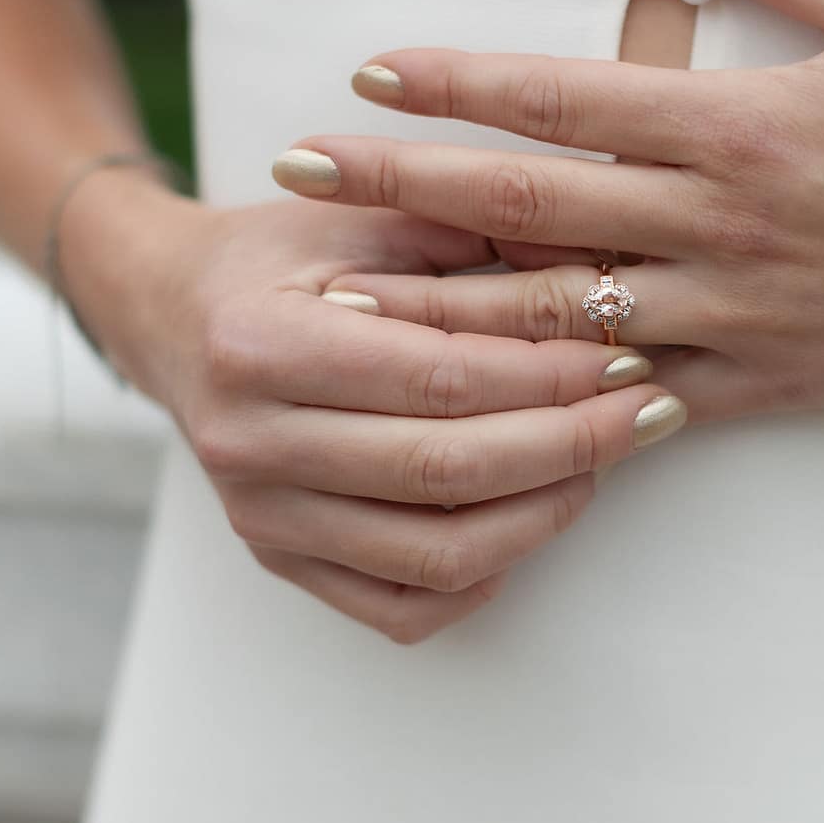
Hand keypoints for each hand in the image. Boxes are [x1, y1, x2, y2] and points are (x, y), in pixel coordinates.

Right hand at [63, 180, 684, 643]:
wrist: (175, 313)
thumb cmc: (286, 257)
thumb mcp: (367, 214)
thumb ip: (474, 230)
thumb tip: (606, 266)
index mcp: (262, 343)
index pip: (439, 379)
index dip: (549, 377)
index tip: (629, 356)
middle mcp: (250, 443)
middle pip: (445, 473)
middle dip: (570, 446)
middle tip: (648, 411)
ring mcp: (262, 518)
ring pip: (436, 557)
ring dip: (542, 516)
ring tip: (601, 463)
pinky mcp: (281, 563)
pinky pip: (403, 609)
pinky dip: (483, 577)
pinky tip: (527, 517)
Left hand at [273, 0, 823, 416]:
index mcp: (744, 128)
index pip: (563, 102)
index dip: (453, 88)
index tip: (364, 78)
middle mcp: (720, 230)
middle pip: (526, 208)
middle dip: (396, 192)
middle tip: (294, 184)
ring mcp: (737, 319)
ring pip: (561, 321)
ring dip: (443, 311)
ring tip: (349, 305)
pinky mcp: (769, 386)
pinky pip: (642, 403)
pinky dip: (559, 403)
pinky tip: (485, 406)